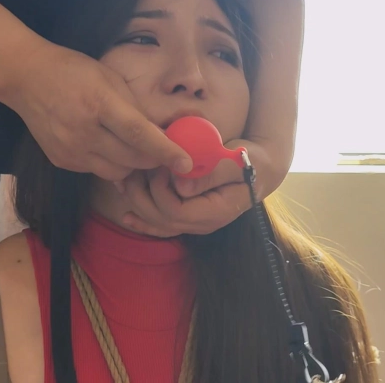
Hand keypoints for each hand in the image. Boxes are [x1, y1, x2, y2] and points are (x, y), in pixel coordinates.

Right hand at [3, 43, 192, 180]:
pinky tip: (104, 145)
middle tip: (162, 150)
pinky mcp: (61, 160)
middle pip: (132, 159)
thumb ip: (136, 108)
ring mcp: (70, 149)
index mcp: (100, 103)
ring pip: (117, 172)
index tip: (186, 163)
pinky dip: (109, 163)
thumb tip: (163, 133)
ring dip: (131, 164)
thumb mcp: (110, 79)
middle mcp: (84, 131)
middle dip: (153, 158)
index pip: (139, 134)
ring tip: (131, 147)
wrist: (26, 78)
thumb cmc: (74, 72)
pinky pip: (97, 171)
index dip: (165, 150)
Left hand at [117, 139, 282, 236]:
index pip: (176, 211)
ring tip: (124, 182)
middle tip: (134, 169)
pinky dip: (143, 220)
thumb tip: (181, 186)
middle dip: (142, 195)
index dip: (160, 190)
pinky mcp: (189, 216)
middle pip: (162, 220)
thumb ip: (212, 173)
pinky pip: (162, 225)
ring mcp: (195, 223)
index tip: (160, 165)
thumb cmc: (251, 160)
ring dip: (137, 204)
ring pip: (158, 224)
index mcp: (216, 212)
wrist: (260, 168)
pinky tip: (127, 215)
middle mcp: (204, 224)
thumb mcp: (237, 161)